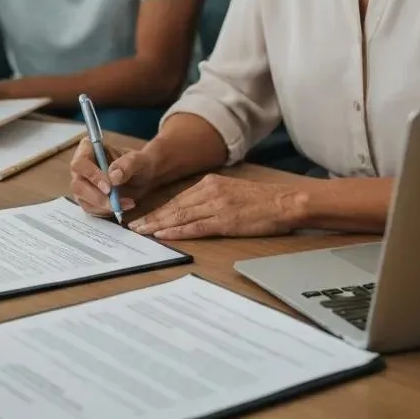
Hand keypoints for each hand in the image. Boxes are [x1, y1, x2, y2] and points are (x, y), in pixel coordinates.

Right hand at [69, 137, 168, 216]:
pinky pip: (90, 209)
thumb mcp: (138, 160)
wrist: (143, 176)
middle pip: (77, 185)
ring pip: (82, 200)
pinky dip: (105, 211)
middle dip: (96, 196)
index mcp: (88, 149)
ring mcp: (82, 184)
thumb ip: (127, 164)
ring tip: (126, 203)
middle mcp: (80, 168)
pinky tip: (121, 207)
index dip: (91, 176)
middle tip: (115, 203)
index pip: (80, 163)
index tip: (108, 187)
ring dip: (103, 206)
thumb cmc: (138, 163)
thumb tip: (113, 177)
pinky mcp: (87, 198)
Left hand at [128, 174, 306, 239]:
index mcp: (210, 183)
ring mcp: (216, 205)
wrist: (286, 202)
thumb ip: (211, 197)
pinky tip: (164, 235)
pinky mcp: (225, 220)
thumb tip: (191, 210)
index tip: (143, 218)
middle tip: (133, 226)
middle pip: (174, 207)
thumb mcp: (231, 191)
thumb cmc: (262, 201)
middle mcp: (209, 191)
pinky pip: (196, 227)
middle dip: (152, 217)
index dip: (158, 210)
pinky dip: (177, 231)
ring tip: (142, 232)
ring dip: (158, 225)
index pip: (177, 199)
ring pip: (180, 216)